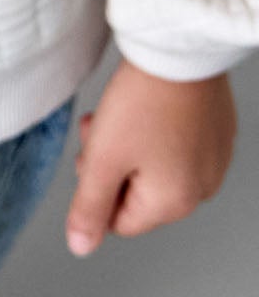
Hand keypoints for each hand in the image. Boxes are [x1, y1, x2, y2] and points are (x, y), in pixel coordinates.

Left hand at [64, 60, 236, 255]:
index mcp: (175, 202)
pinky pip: (174, 148)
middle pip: (136, 194)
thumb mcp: (102, 160)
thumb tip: (81, 246)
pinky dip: (153, 133)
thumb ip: (89, 209)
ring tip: (120, 115)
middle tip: (103, 132)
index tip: (94, 156)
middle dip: (110, 166)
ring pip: (152, 169)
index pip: (119, 221)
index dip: (96, 190)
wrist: (177, 50)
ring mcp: (213, 159)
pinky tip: (145, 107)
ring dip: (127, 148)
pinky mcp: (215, 134)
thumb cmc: (143, 102)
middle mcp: (202, 187)